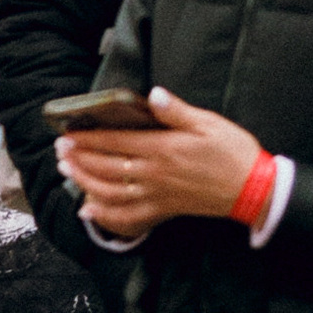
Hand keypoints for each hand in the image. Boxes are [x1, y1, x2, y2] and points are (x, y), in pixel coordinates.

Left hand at [56, 85, 261, 240]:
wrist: (252, 188)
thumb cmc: (232, 151)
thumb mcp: (208, 122)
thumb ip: (176, 111)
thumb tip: (154, 94)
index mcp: (162, 148)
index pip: (115, 142)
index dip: (88, 139)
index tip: (68, 134)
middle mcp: (154, 174)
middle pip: (106, 167)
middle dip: (78, 158)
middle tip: (60, 150)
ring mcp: (157, 195)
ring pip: (110, 192)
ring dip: (84, 182)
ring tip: (67, 171)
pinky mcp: (163, 210)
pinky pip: (128, 218)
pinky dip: (105, 216)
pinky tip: (89, 211)